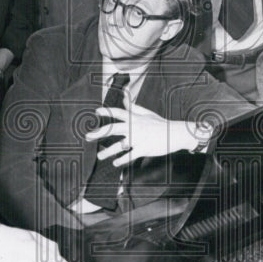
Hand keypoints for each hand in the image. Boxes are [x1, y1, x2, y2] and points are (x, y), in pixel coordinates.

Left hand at [86, 96, 208, 166]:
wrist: (175, 133)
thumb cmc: (160, 123)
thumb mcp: (146, 113)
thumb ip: (133, 107)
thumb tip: (124, 97)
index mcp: (134, 118)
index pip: (118, 112)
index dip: (107, 111)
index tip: (96, 112)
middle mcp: (134, 127)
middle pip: (112, 129)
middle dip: (99, 133)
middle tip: (88, 137)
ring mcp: (138, 139)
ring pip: (118, 145)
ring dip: (107, 151)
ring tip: (100, 156)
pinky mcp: (143, 149)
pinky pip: (130, 156)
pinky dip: (122, 160)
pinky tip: (115, 163)